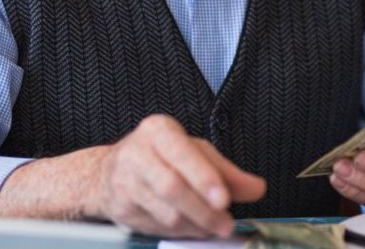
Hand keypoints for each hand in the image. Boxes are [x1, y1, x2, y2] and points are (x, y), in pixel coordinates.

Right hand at [88, 114, 265, 236]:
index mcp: (158, 131)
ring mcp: (126, 183)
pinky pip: (157, 227)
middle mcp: (138, 154)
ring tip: (215, 227)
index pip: (181, 153)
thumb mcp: (194, 153)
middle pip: (172, 187)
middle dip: (204, 210)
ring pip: (165, 212)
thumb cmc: (159, 157)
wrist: (108, 173)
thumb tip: (256, 188)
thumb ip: (226, 171)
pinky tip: (195, 229)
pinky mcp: (122, 209)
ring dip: (196, 225)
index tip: (224, 199)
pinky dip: (181, 233)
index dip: (203, 177)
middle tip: (226, 223)